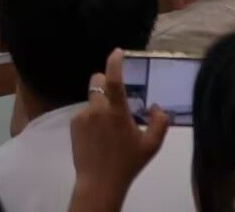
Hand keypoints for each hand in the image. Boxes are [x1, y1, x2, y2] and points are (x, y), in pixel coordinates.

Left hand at [71, 49, 169, 211]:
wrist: (99, 182)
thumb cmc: (128, 163)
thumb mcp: (151, 146)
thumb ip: (160, 123)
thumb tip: (157, 106)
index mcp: (117, 112)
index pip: (114, 81)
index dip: (115, 63)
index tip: (117, 52)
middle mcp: (97, 109)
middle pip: (96, 80)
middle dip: (105, 82)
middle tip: (115, 98)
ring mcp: (82, 116)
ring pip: (92, 99)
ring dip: (100, 105)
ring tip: (108, 129)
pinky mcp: (73, 124)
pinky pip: (84, 113)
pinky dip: (92, 118)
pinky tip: (98, 136)